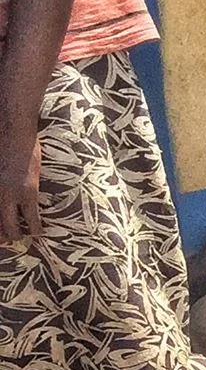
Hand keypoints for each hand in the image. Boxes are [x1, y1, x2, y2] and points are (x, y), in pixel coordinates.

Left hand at [0, 126, 40, 243]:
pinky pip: (30, 218)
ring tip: (23, 237)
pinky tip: (38, 233)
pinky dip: (35, 228)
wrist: (11, 129)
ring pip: (11, 227)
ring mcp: (8, 195)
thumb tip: (5, 192)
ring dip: (16, 235)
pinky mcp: (26, 192)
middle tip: (8, 239)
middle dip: (2, 237)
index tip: (1, 236)